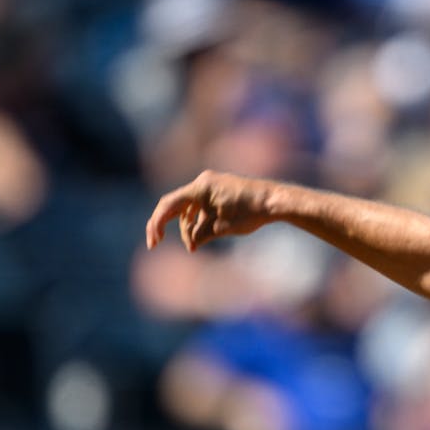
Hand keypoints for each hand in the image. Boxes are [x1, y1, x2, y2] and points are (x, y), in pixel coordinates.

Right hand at [145, 170, 273, 251]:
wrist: (275, 201)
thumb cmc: (251, 212)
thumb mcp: (221, 228)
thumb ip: (200, 235)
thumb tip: (191, 244)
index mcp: (200, 187)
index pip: (169, 205)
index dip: (156, 224)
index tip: (154, 242)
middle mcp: (203, 183)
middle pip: (175, 206)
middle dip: (167, 226)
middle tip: (156, 244)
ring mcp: (211, 186)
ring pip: (189, 210)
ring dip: (189, 229)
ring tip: (195, 246)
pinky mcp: (218, 192)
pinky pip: (200, 208)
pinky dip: (198, 222)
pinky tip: (202, 237)